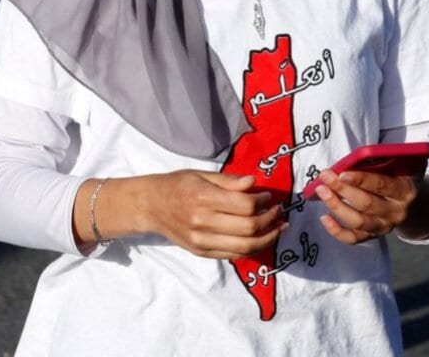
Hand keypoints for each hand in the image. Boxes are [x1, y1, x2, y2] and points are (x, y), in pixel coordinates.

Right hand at [131, 171, 286, 258]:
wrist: (150, 206)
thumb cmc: (177, 185)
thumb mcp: (201, 174)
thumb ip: (228, 181)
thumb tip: (253, 182)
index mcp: (203, 199)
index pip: (244, 205)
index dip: (262, 201)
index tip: (267, 196)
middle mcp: (202, 223)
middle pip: (249, 228)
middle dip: (270, 220)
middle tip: (278, 212)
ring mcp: (201, 241)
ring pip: (245, 247)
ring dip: (267, 238)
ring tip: (278, 228)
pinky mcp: (201, 252)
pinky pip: (233, 255)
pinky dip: (251, 248)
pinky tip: (261, 239)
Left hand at [312, 169, 418, 244]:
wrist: (415, 205)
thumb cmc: (401, 177)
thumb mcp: (403, 165)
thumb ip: (389, 159)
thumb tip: (362, 154)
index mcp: (405, 191)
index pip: (381, 185)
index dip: (360, 180)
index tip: (341, 173)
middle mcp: (396, 212)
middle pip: (367, 204)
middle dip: (343, 190)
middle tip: (325, 177)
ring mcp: (385, 226)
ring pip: (358, 221)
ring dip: (337, 206)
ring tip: (321, 191)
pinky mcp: (374, 236)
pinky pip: (353, 238)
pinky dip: (337, 231)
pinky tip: (324, 217)